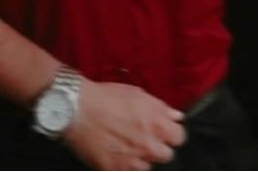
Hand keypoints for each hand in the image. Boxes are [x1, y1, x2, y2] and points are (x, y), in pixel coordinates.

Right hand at [62, 79, 185, 170]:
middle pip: (166, 155)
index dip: (171, 133)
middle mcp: (148, 145)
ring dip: (140, 157)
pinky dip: (124, 165)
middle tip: (144, 138)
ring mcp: (132, 161)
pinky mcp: (116, 170)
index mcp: (156, 124)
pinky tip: (115, 152)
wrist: (78, 108)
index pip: (179, 138)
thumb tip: (176, 116)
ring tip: (126, 144)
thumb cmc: (106, 97)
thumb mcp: (137, 93)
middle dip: (158, 147)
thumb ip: (161, 107)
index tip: (164, 130)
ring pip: (147, 166)